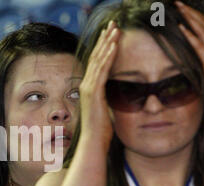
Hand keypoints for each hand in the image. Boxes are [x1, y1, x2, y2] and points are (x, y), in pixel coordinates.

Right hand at [79, 21, 120, 149]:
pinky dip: (108, 56)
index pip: (96, 63)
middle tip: (112, 25)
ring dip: (108, 43)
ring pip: (99, 60)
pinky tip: (114, 45)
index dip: (103, 48)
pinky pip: (102, 70)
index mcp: (89, 89)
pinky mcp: (94, 92)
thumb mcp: (106, 110)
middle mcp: (86, 85)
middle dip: (105, 40)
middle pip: (96, 57)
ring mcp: (88, 88)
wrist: (93, 142)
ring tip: (115, 29)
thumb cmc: (100, 131)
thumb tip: (117, 96)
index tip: (110, 35)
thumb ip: (108, 99)